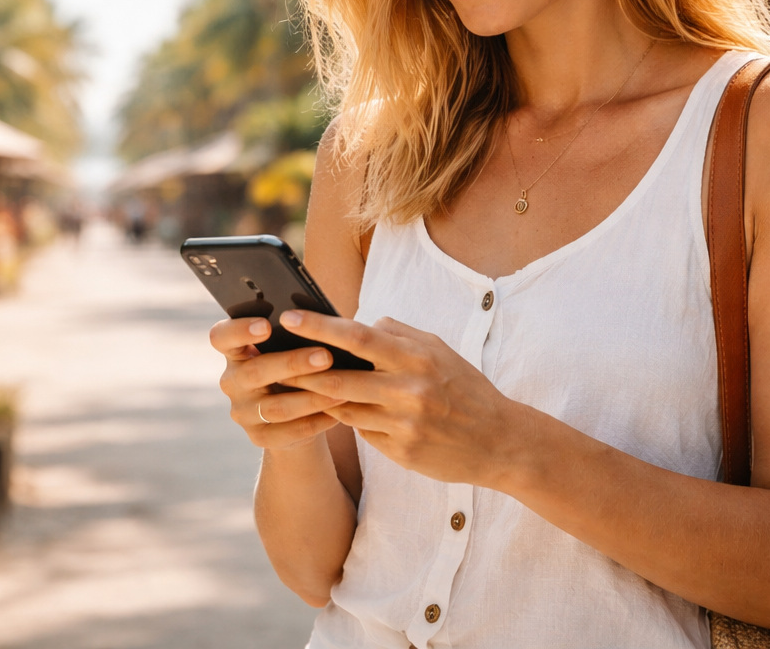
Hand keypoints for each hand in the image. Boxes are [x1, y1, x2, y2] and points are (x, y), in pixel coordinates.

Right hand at [209, 316, 349, 449]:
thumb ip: (294, 336)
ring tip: (341, 390)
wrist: (295, 415)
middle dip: (292, 364)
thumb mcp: (288, 350)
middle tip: (326, 357)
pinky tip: (337, 413)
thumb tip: (322, 319)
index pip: (221, 337)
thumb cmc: (295, 368)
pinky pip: (289, 432)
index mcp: (235, 352)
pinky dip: (316, 421)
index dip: (240, 330)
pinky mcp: (259, 437)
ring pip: (275, 407)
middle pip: (255, 372)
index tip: (266, 325)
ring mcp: (243, 412)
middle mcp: (232, 382)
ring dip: (311, 398)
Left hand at [279, 311, 529, 485]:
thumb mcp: (439, 350)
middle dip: (300, 371)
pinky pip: (361, 432)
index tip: (288, 318)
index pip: (357, 336)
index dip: (319, 327)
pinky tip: (334, 414)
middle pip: (338, 377)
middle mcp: (408, 390)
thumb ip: (398, 333)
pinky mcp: (401, 452)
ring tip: (286, 392)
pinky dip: (347, 420)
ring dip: (314, 400)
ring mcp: (403, 424)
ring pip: (344, 408)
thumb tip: (357, 320)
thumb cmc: (465, 387)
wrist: (500, 441)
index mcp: (416, 357)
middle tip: (269, 364)